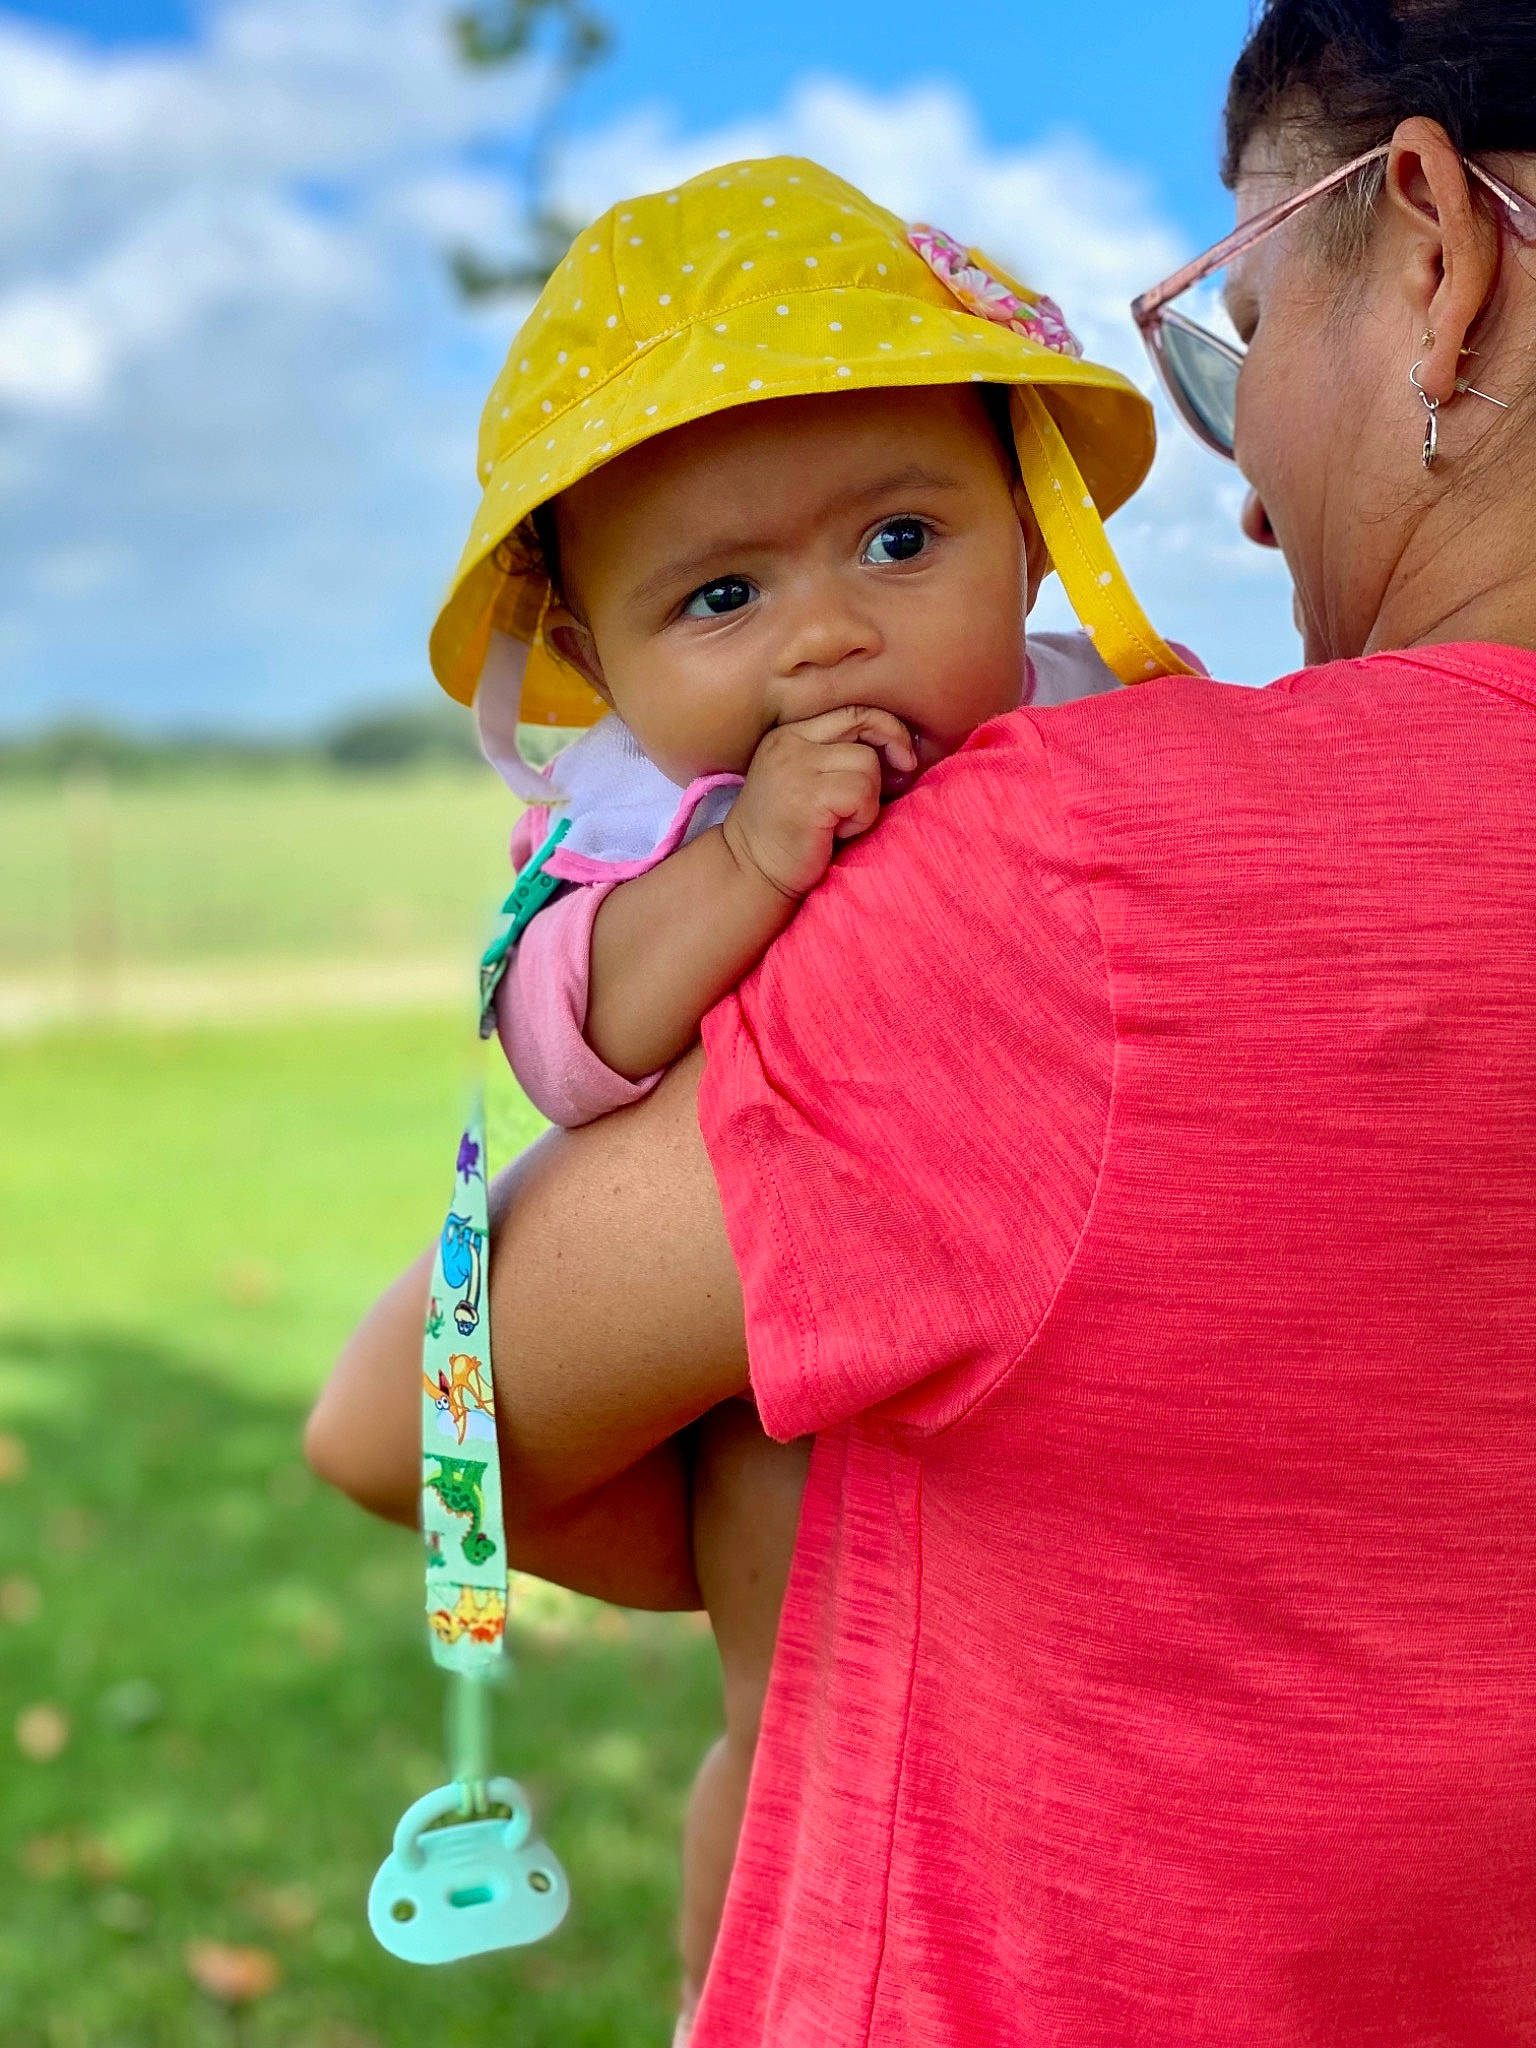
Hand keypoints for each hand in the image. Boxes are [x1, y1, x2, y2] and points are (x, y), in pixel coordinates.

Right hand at [721, 705, 916, 900]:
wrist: (750, 872)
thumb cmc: (788, 834)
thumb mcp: (805, 781)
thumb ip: (836, 757)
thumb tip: (897, 748)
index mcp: (788, 734)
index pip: (850, 711)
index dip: (886, 727)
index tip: (902, 755)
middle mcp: (789, 743)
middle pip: (863, 725)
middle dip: (893, 747)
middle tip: (901, 775)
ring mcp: (796, 767)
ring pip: (868, 763)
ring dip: (868, 798)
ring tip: (842, 821)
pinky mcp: (808, 796)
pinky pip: (862, 793)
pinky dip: (862, 817)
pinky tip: (837, 832)